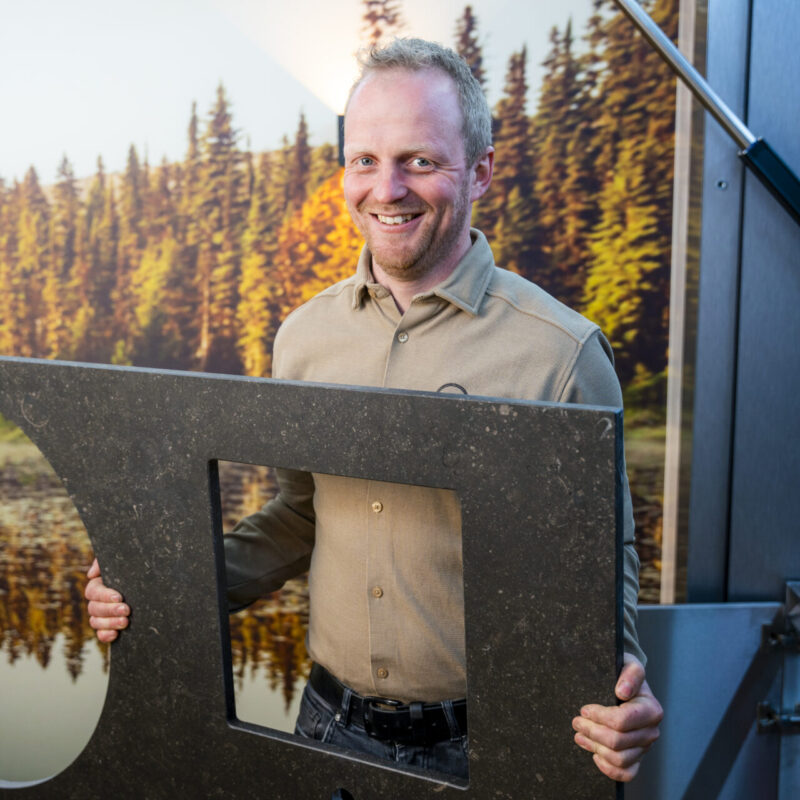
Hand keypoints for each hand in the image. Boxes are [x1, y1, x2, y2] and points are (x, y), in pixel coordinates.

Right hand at [85, 558, 129, 642]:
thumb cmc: (135, 568)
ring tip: (125, 622)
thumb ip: (104, 563)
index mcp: (99, 585)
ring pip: (96, 622)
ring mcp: (102, 615)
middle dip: (110, 610)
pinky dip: (105, 635)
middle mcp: (98, 601)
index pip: (93, 592)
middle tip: (126, 610)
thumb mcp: (124, 560)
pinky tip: (116, 634)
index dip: (104, 596)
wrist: (152, 582)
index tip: (119, 597)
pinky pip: (101, 634)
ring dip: (110, 623)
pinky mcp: (110, 627)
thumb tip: (91, 575)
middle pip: (94, 608)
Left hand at [572, 653, 662, 781]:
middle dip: (592, 731)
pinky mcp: (637, 757)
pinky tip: (595, 754)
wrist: (626, 683)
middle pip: (617, 742)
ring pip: (619, 759)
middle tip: (576, 721)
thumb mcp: (628, 664)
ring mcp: (644, 746)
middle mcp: (651, 731)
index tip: (584, 709)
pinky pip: (626, 773)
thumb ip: (630, 674)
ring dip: (595, 747)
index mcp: (651, 709)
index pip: (622, 721)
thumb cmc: (625, 672)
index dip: (599, 717)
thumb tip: (623, 691)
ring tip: (579, 735)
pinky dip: (609, 769)